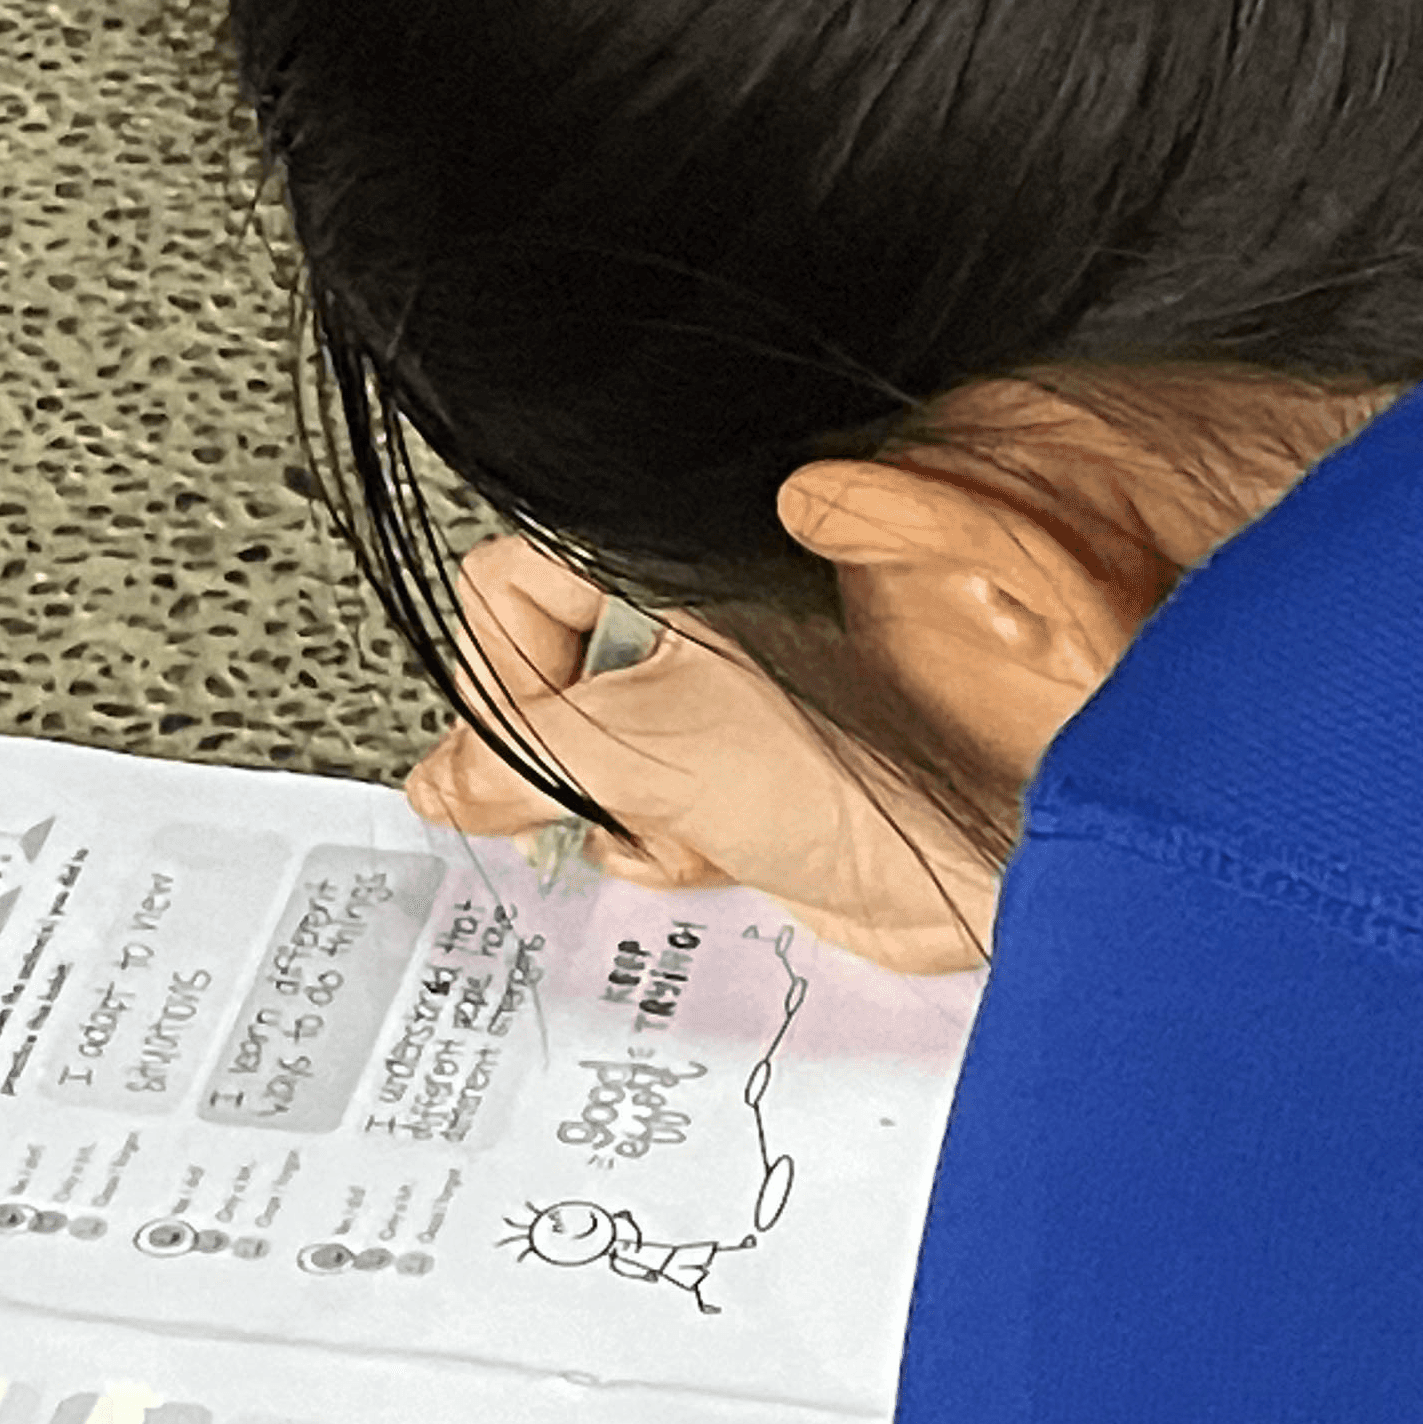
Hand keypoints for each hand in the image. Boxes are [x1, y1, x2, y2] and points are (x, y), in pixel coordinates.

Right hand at [405, 535, 1002, 973]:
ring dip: (617, 818)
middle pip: (547, 686)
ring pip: (596, 765)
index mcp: (663, 567)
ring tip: (675, 826)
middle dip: (562, 765)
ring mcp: (716, 707)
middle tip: (592, 796)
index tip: (519, 745)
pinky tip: (707, 856)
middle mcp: (688, 625)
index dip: (500, 673)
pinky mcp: (745, 786)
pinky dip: (662, 850)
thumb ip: (520, 761)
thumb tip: (440, 783)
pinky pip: (653, 817)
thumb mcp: (647, 748)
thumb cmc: (865, 762)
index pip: (508, 589)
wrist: (982, 851)